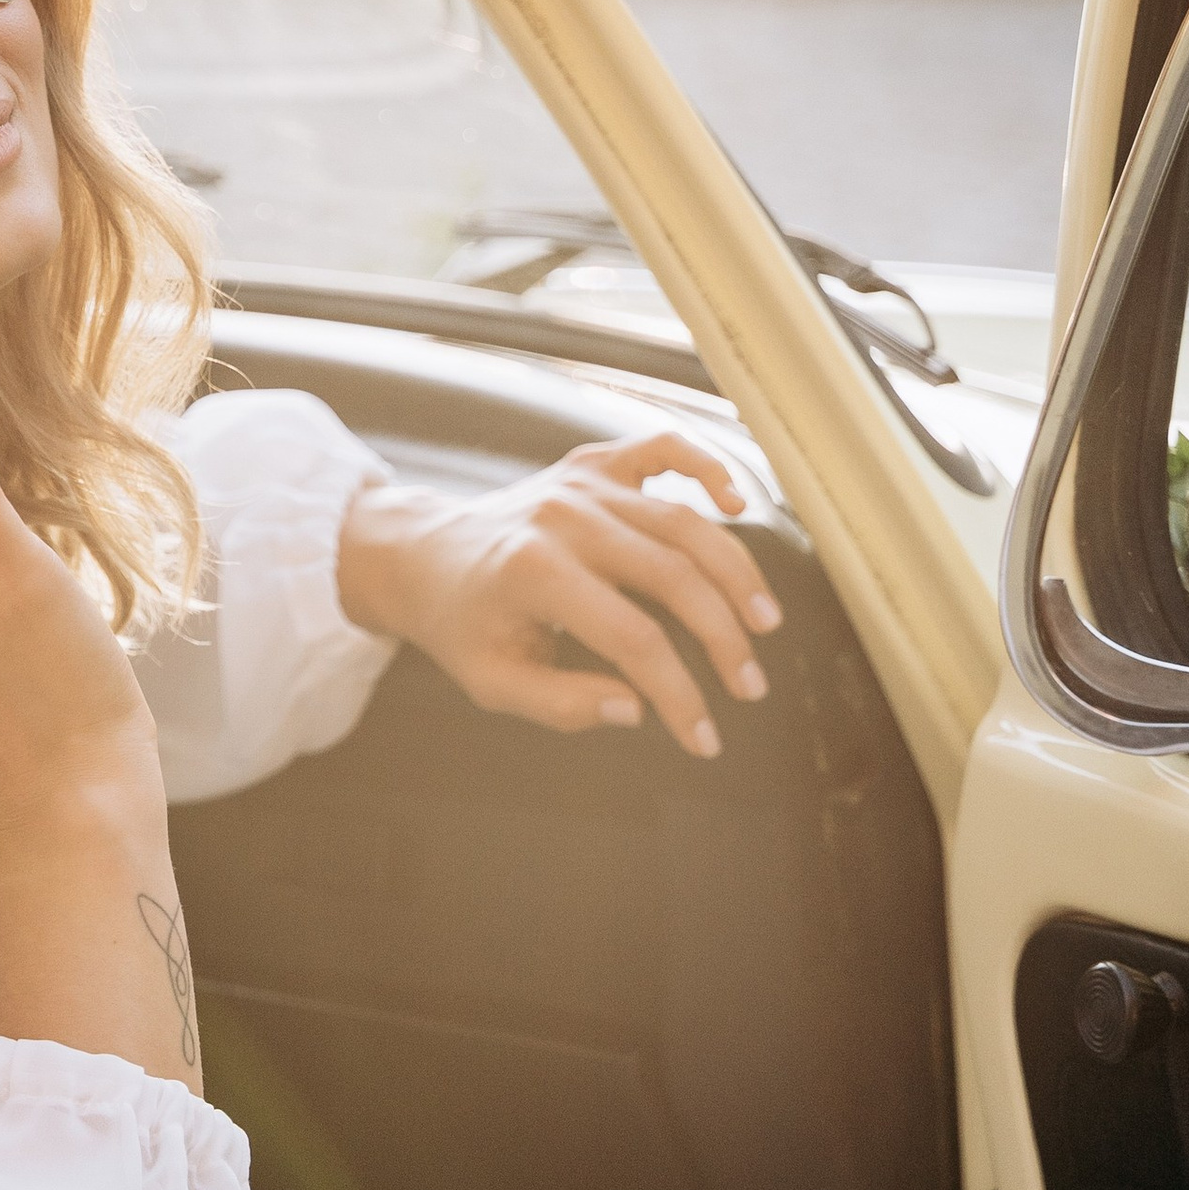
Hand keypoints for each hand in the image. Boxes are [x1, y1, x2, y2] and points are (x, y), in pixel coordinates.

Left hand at [334, 430, 780, 758]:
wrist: (423, 554)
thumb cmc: (461, 626)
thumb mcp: (492, 682)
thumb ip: (562, 705)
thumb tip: (637, 708)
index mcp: (535, 573)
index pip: (635, 641)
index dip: (681, 695)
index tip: (704, 740)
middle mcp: (564, 518)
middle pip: (673, 578)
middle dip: (724, 640)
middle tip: (751, 688)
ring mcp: (581, 483)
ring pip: (684, 523)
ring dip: (735, 574)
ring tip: (765, 624)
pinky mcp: (593, 463)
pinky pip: (662, 449)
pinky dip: (707, 466)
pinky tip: (738, 503)